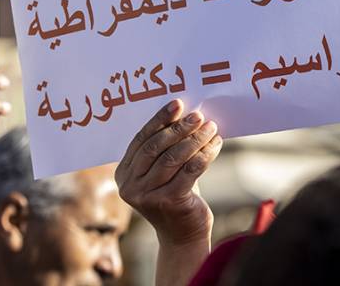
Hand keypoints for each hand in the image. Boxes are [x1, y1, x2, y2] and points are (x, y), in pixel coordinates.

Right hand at [116, 100, 221, 247]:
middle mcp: (130, 186)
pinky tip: (216, 144)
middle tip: (198, 116)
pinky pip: (190, 171)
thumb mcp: (162, 172)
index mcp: (123, 174)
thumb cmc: (174, 195)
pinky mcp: (168, 202)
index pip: (141, 140)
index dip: (159, 120)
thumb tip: (182, 113)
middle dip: (179, 128)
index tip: (177, 104)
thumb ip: (164, 148)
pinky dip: (205, 154)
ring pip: (174, 158)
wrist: (183, 236)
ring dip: (195, 139)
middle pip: (156, 147)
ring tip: (211, 128)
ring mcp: (147, 196)